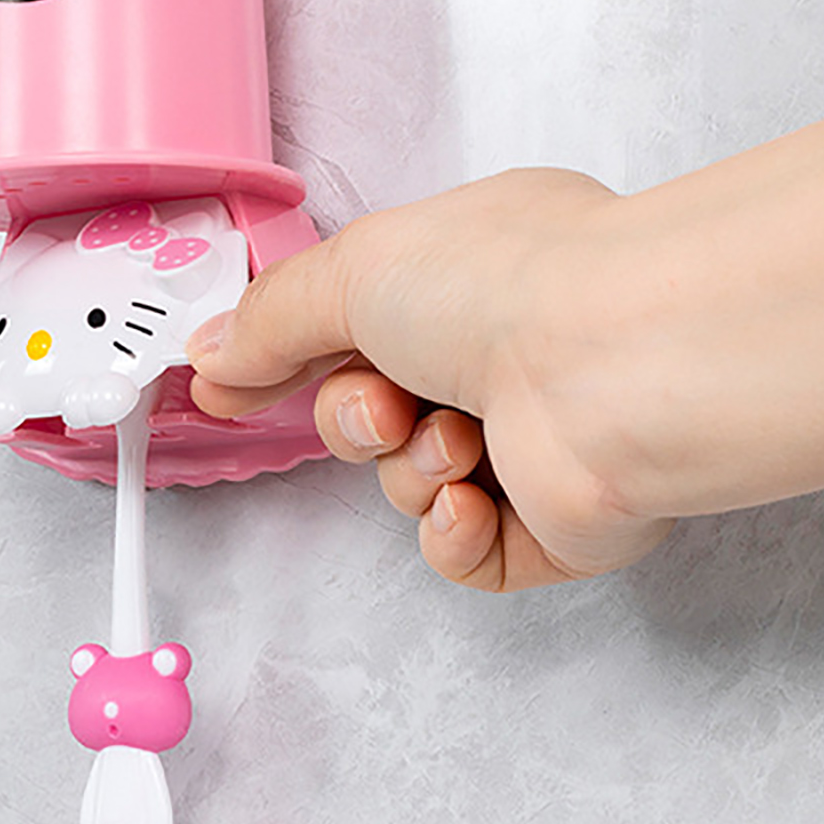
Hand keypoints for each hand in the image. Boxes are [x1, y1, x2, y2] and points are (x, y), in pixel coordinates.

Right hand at [186, 170, 675, 590]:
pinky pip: (463, 553)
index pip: (358, 327)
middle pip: (373, 415)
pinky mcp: (557, 524)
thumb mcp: (351, 270)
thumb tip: (210, 356)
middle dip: (355, 419)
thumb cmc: (507, 286)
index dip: (289, 362)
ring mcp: (534, 440)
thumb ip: (270, 321)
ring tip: (454, 441)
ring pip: (410, 485)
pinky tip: (473, 500)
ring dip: (410, 470)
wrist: (613, 366)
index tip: (228, 388)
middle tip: (384, 404)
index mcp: (469, 275)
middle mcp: (506, 354)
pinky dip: (453, 534)